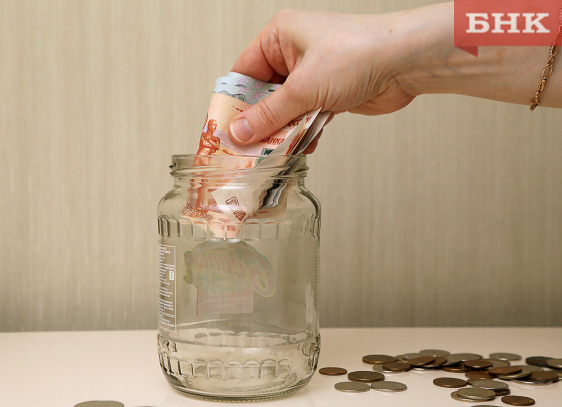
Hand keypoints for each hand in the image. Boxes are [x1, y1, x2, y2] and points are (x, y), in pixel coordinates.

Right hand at [229, 9, 415, 147]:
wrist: (405, 62)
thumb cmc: (358, 53)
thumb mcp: (303, 88)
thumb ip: (269, 114)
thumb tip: (239, 133)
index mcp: (280, 36)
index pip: (244, 73)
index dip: (234, 103)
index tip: (225, 130)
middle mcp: (294, 53)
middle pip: (264, 94)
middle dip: (259, 123)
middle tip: (248, 149)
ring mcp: (313, 74)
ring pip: (285, 109)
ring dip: (282, 132)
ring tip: (274, 153)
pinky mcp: (329, 93)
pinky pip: (305, 116)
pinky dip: (303, 132)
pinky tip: (301, 147)